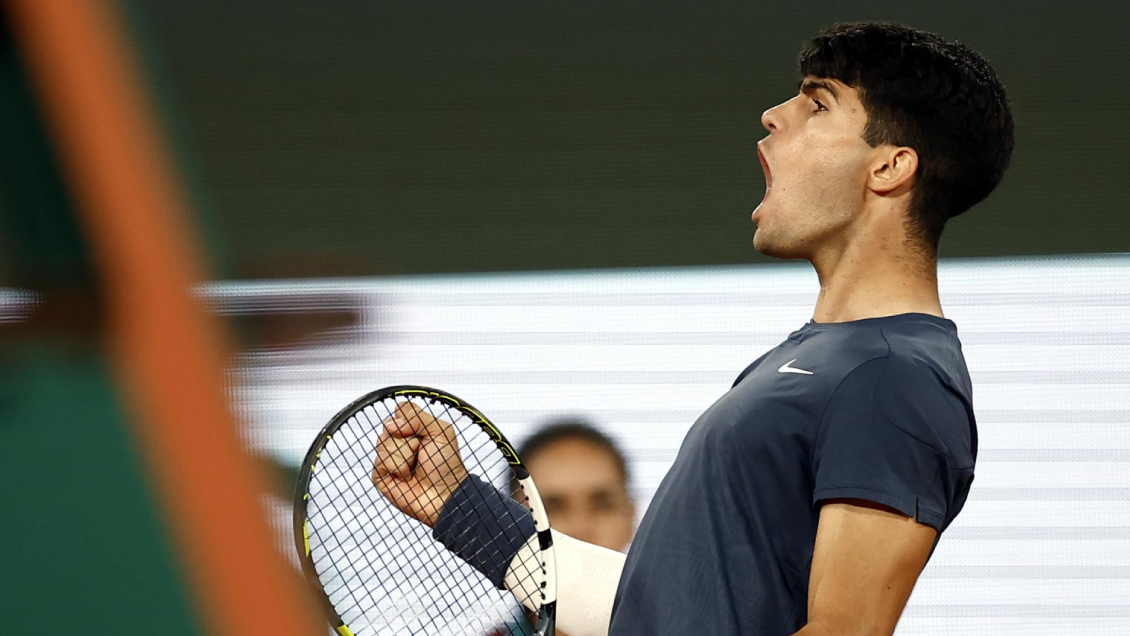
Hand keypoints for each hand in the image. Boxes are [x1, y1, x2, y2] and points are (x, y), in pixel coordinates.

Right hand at [372, 401, 467, 525]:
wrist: (444, 494)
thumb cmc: (446, 466)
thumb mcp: (441, 432)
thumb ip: (418, 417)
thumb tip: (392, 423)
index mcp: (414, 428)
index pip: (400, 411)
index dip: (408, 420)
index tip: (422, 432)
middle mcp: (399, 441)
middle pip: (388, 425)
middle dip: (408, 439)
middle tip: (421, 452)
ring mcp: (389, 457)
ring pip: (383, 443)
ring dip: (404, 456)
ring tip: (414, 467)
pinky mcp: (381, 474)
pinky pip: (380, 461)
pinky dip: (397, 468)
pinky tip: (406, 476)